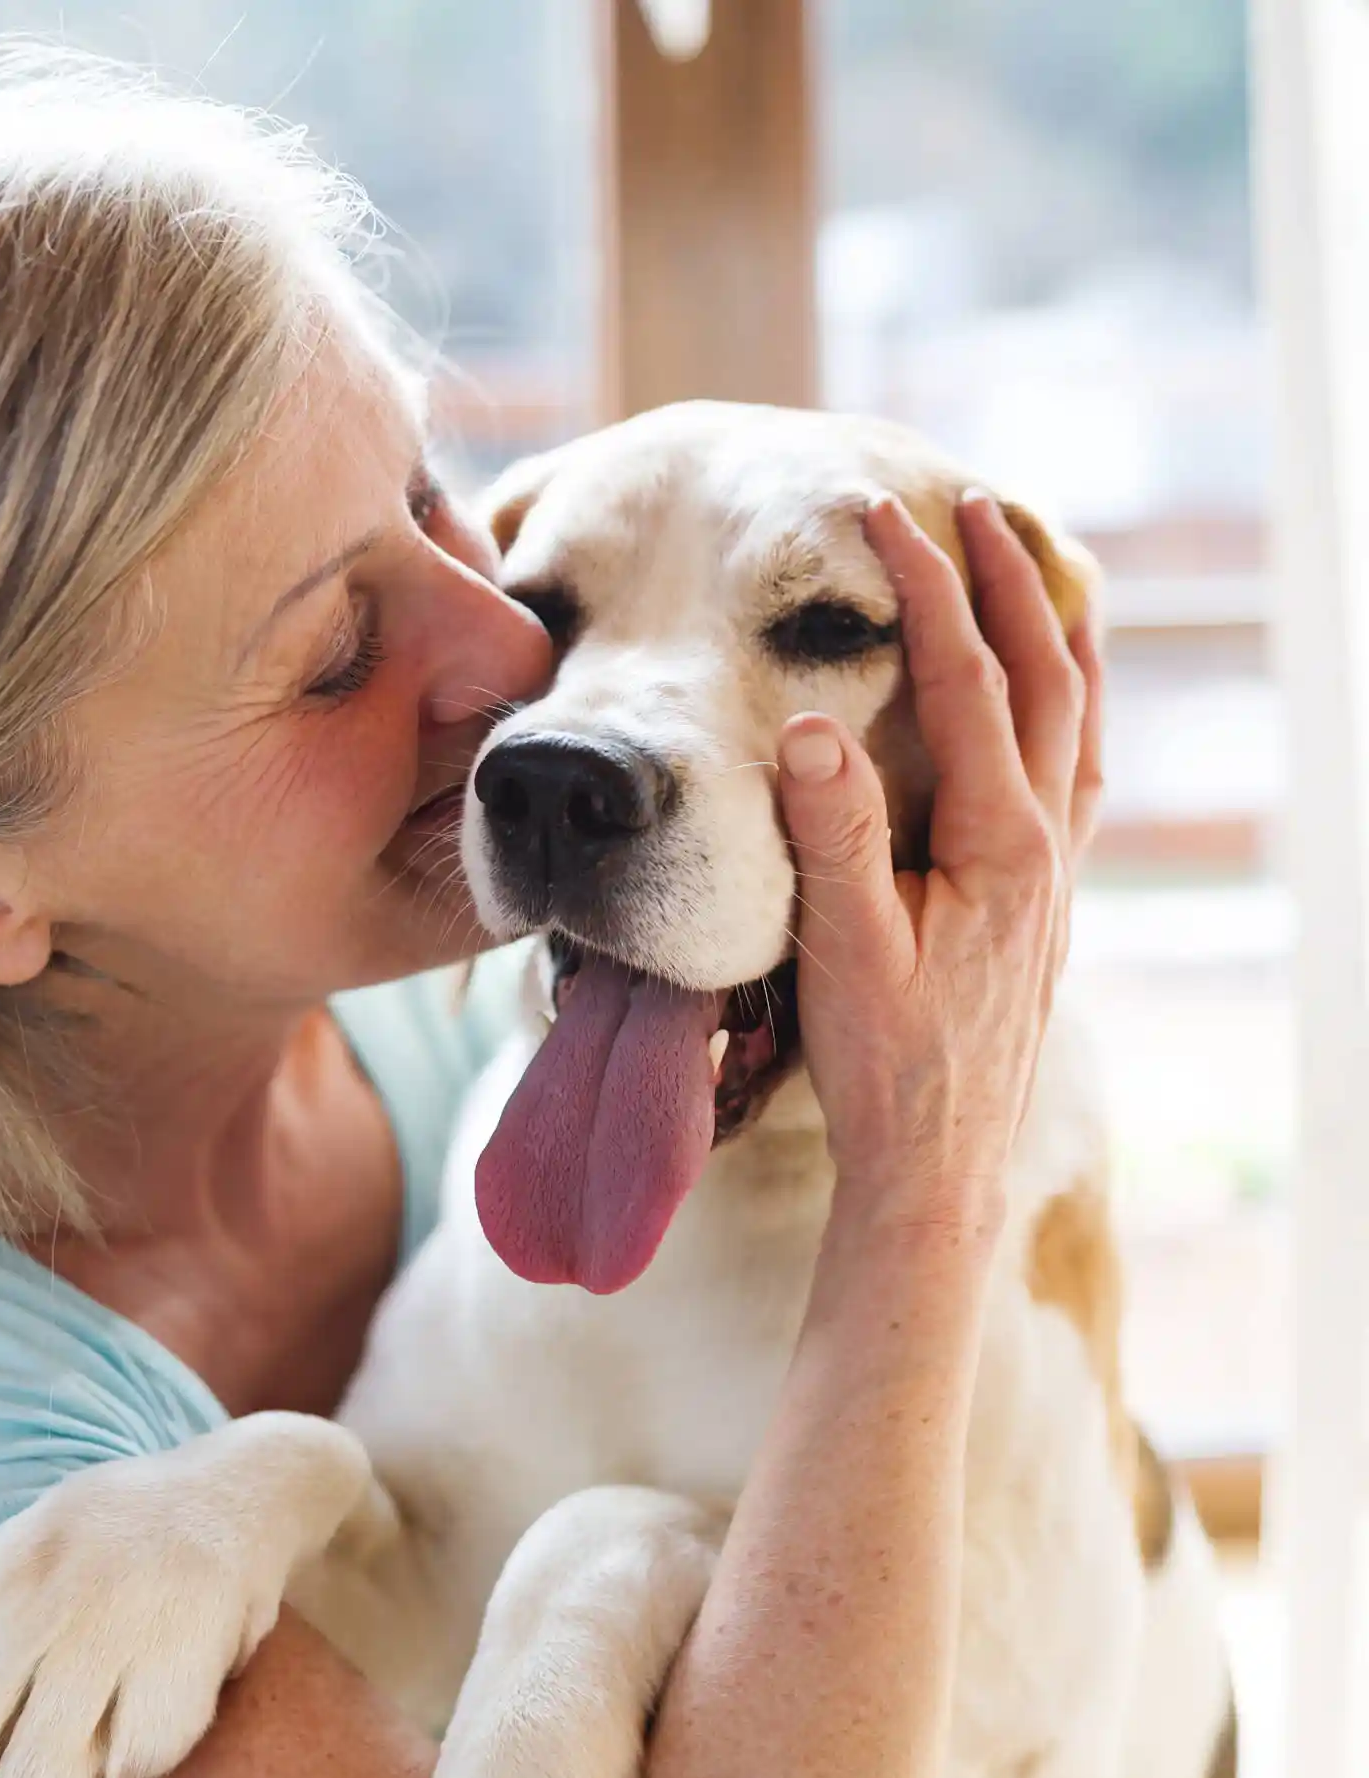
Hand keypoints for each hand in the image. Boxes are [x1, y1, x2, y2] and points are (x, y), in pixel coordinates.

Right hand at [773, 492, 1103, 1256]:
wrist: (937, 1164)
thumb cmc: (885, 1065)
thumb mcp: (843, 951)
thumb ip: (832, 836)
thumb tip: (809, 726)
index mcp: (1000, 846)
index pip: (968, 682)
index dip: (926, 591)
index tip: (879, 518)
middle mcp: (1046, 847)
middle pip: (1046, 678)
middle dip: (1010, 580)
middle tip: (973, 502)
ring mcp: (1055, 873)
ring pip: (1079, 719)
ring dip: (1056, 632)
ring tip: (1038, 564)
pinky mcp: (1043, 900)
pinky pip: (1077, 771)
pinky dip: (1069, 705)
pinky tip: (1054, 697)